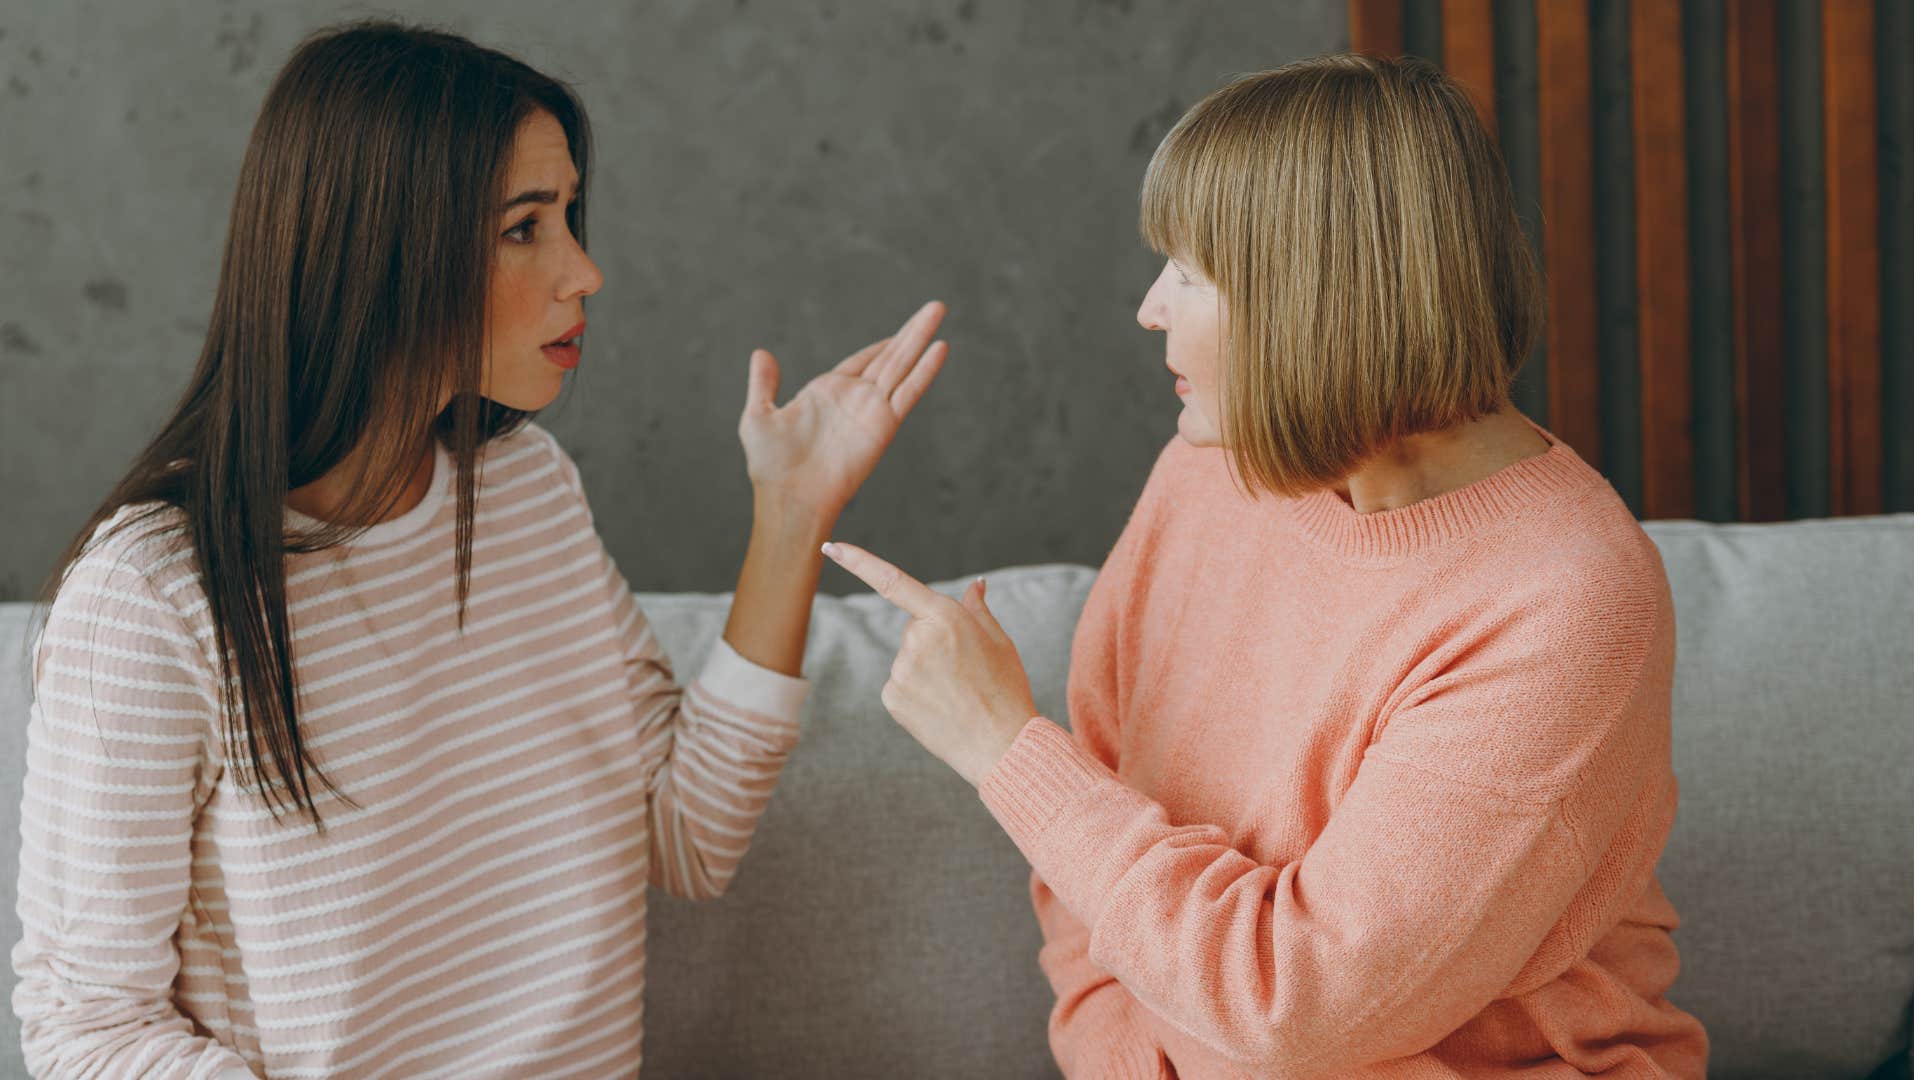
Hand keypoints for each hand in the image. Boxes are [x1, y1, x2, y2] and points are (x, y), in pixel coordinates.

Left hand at [738, 301, 948, 520]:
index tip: (900, 331)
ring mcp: (871, 409)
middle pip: (890, 356)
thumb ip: (764, 383)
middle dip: (911, 331)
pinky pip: (908, 392)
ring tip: (939, 310)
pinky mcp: (883, 424)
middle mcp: (854, 398)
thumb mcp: (758, 416)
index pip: (862, 361)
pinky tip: (939, 348)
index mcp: (827, 392)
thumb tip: (761, 353)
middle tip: (935, 307)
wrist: (789, 497)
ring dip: (921, 337)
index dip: (882, 345)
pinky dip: (925, 370)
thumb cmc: (771, 465)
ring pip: (902, 365)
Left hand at [820, 541, 1037, 785]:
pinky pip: (900, 684)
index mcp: (945, 617)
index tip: (830, 548)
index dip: (858, 562)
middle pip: (914, 629)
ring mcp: (901, 671)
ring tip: (956, 692)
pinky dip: (916, 692)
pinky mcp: (892, 698)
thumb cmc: (1006, 689)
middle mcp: (916, 640)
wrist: (1001, 745)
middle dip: (933, 641)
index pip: (893, 581)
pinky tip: (940, 707)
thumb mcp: (999, 641)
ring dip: (926, 669)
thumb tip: (975, 584)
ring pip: (907, 658)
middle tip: (965, 669)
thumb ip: (977, 609)